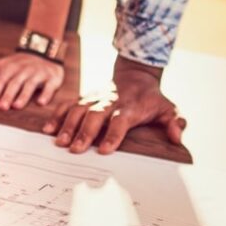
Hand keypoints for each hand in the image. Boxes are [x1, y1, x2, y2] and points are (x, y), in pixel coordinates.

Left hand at [0, 52, 64, 110]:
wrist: (43, 51)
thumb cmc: (18, 64)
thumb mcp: (0, 65)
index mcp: (9, 67)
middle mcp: (23, 70)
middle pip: (14, 83)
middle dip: (7, 95)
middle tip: (1, 107)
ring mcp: (38, 73)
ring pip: (29, 84)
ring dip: (23, 95)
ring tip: (17, 106)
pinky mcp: (52, 78)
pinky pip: (49, 86)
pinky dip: (46, 94)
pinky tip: (41, 103)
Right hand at [42, 56, 183, 153]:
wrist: (135, 75)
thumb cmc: (151, 98)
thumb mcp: (168, 108)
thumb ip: (174, 122)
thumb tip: (177, 137)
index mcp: (130, 107)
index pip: (120, 121)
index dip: (113, 135)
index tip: (105, 150)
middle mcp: (109, 101)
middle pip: (95, 116)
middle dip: (84, 132)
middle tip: (75, 149)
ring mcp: (94, 98)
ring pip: (78, 110)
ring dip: (68, 126)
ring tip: (59, 143)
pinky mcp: (83, 98)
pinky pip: (67, 105)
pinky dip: (56, 116)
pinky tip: (48, 129)